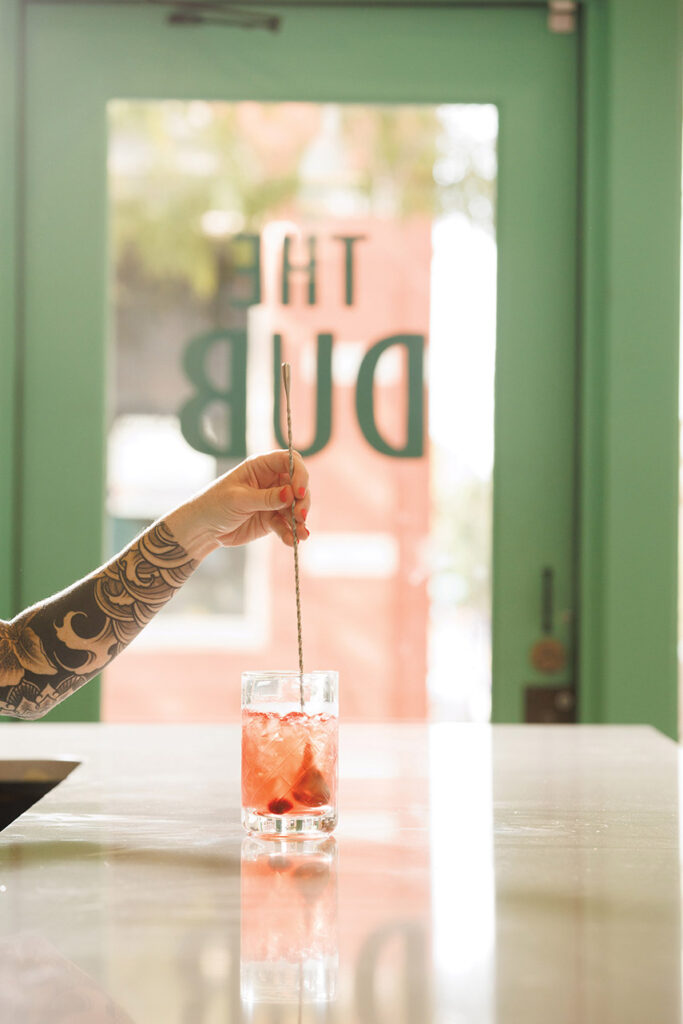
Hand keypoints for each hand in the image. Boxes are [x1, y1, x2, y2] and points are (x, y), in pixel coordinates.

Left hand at [168, 450, 310, 557]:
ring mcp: (273, 501)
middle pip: (298, 484)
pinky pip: (287, 524)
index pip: (289, 461)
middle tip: (300, 516)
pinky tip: (293, 541)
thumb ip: (266, 498)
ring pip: (296, 506)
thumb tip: (292, 494)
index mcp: (261, 466)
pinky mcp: (271, 519)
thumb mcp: (239, 500)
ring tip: (301, 534)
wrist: (202, 529)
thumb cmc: (214, 505)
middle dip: (303, 501)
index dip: (300, 473)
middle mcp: (270, 481)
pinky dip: (292, 533)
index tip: (299, 492)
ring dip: (300, 520)